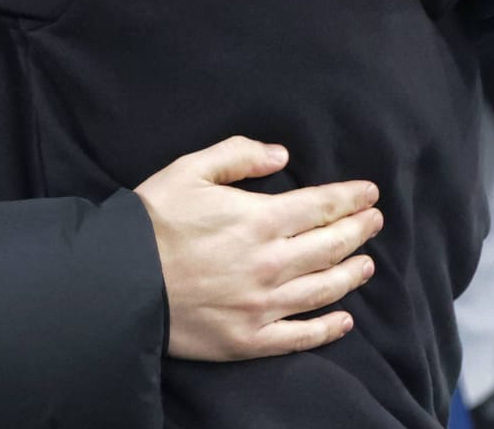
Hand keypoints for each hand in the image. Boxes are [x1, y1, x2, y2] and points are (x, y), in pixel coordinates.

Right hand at [137, 136, 381, 360]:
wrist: (117, 282)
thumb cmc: (151, 222)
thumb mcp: (188, 170)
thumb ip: (237, 155)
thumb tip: (281, 155)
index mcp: (259, 220)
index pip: (322, 207)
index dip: (351, 198)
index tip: (370, 193)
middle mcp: (271, 264)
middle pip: (332, 246)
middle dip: (359, 231)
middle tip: (375, 222)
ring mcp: (263, 305)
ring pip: (325, 290)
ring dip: (352, 274)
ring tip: (366, 264)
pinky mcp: (249, 339)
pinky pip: (301, 336)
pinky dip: (328, 328)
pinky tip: (344, 320)